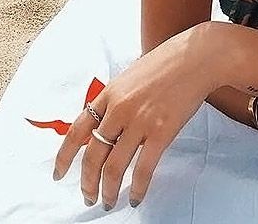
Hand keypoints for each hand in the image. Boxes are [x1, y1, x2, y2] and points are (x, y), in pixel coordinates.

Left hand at [52, 24, 216, 209]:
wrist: (198, 56)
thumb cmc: (168, 62)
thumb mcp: (131, 76)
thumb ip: (116, 100)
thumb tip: (105, 126)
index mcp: (109, 93)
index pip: (76, 131)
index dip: (64, 158)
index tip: (59, 174)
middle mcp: (119, 109)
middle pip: (92, 156)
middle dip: (87, 183)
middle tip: (89, 196)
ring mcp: (140, 121)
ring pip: (113, 167)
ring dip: (108, 191)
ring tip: (109, 201)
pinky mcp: (162, 131)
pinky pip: (143, 169)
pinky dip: (137, 189)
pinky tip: (136, 197)